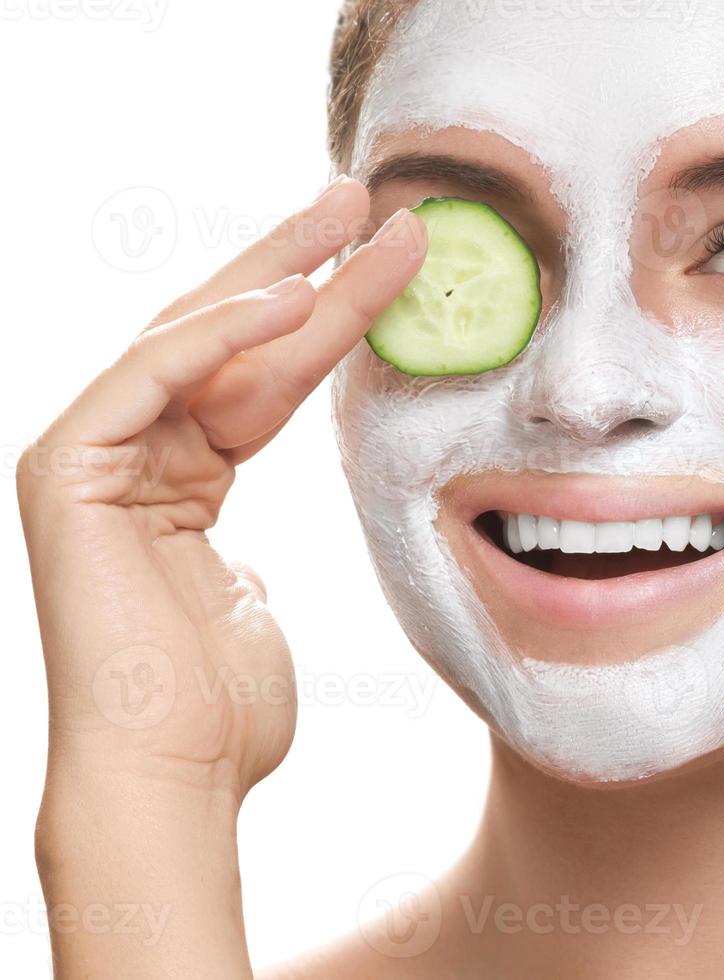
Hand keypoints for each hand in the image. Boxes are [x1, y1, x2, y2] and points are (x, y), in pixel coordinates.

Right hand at [19, 178, 423, 802]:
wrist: (177, 770)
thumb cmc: (222, 701)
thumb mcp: (251, 591)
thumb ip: (240, 547)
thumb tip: (249, 553)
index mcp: (174, 477)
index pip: (258, 372)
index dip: (325, 312)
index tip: (389, 261)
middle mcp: (128, 452)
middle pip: (224, 333)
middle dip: (298, 260)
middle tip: (367, 199)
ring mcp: (91, 455)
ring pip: (197, 338)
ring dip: (279, 271)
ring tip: (355, 217)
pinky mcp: (67, 468)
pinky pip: (151, 374)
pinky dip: (218, 333)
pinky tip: (293, 294)